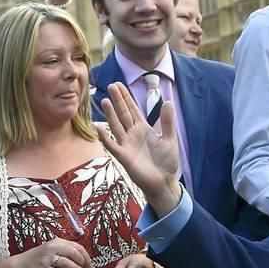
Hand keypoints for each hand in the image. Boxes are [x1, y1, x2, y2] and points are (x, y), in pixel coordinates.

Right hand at [13, 237, 91, 267]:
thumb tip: (82, 261)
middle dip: (83, 261)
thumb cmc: (38, 258)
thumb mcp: (52, 250)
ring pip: (68, 262)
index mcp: (57, 242)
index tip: (90, 263)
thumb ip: (64, 252)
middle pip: (74, 252)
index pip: (76, 246)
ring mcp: (48, 258)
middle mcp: (52, 247)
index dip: (85, 255)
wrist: (20, 265)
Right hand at [96, 82, 181, 215]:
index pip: (133, 109)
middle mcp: (132, 134)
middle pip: (123, 114)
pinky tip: (98, 127)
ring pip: (116, 126)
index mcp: (143, 129)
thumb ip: (168, 121)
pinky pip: (112, 145)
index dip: (126, 98)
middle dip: (118, 101)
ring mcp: (126, 145)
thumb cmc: (166, 162)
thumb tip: (168, 101)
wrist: (163, 182)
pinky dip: (105, 137)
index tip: (119, 85)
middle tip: (111, 86)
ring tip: (105, 101)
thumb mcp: (170, 139)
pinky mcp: (123, 157)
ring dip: (110, 114)